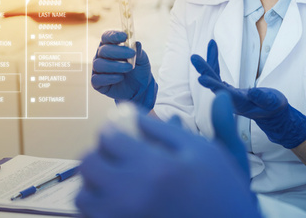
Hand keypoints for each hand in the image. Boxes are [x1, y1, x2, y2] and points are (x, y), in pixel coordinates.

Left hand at [76, 93, 259, 217]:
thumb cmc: (222, 193)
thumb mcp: (211, 152)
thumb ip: (180, 127)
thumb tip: (183, 98)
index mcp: (155, 167)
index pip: (110, 137)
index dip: (113, 129)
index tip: (123, 132)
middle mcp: (131, 194)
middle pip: (88, 164)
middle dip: (99, 154)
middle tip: (117, 155)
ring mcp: (122, 217)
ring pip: (82, 196)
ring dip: (94, 184)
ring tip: (117, 182)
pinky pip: (90, 217)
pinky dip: (97, 208)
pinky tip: (118, 203)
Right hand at [91, 30, 156, 111]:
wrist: (141, 88)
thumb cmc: (139, 70)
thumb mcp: (142, 60)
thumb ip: (139, 52)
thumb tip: (136, 44)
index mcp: (111, 46)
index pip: (106, 37)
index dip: (113, 35)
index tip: (124, 36)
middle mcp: (102, 56)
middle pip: (103, 50)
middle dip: (118, 51)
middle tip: (131, 54)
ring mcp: (98, 69)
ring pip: (99, 64)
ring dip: (115, 65)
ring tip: (129, 68)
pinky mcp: (97, 83)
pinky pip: (97, 79)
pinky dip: (109, 78)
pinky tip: (120, 77)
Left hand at [191, 40, 305, 148]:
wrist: (272, 114)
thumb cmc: (273, 108)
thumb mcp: (272, 103)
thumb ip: (263, 98)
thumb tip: (252, 92)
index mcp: (240, 104)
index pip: (223, 94)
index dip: (212, 85)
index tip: (201, 78)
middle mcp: (230, 100)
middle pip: (214, 84)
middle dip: (205, 70)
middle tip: (194, 57)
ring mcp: (228, 94)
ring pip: (215, 77)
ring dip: (210, 62)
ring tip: (210, 44)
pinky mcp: (229, 89)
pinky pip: (218, 75)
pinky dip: (215, 62)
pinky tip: (213, 50)